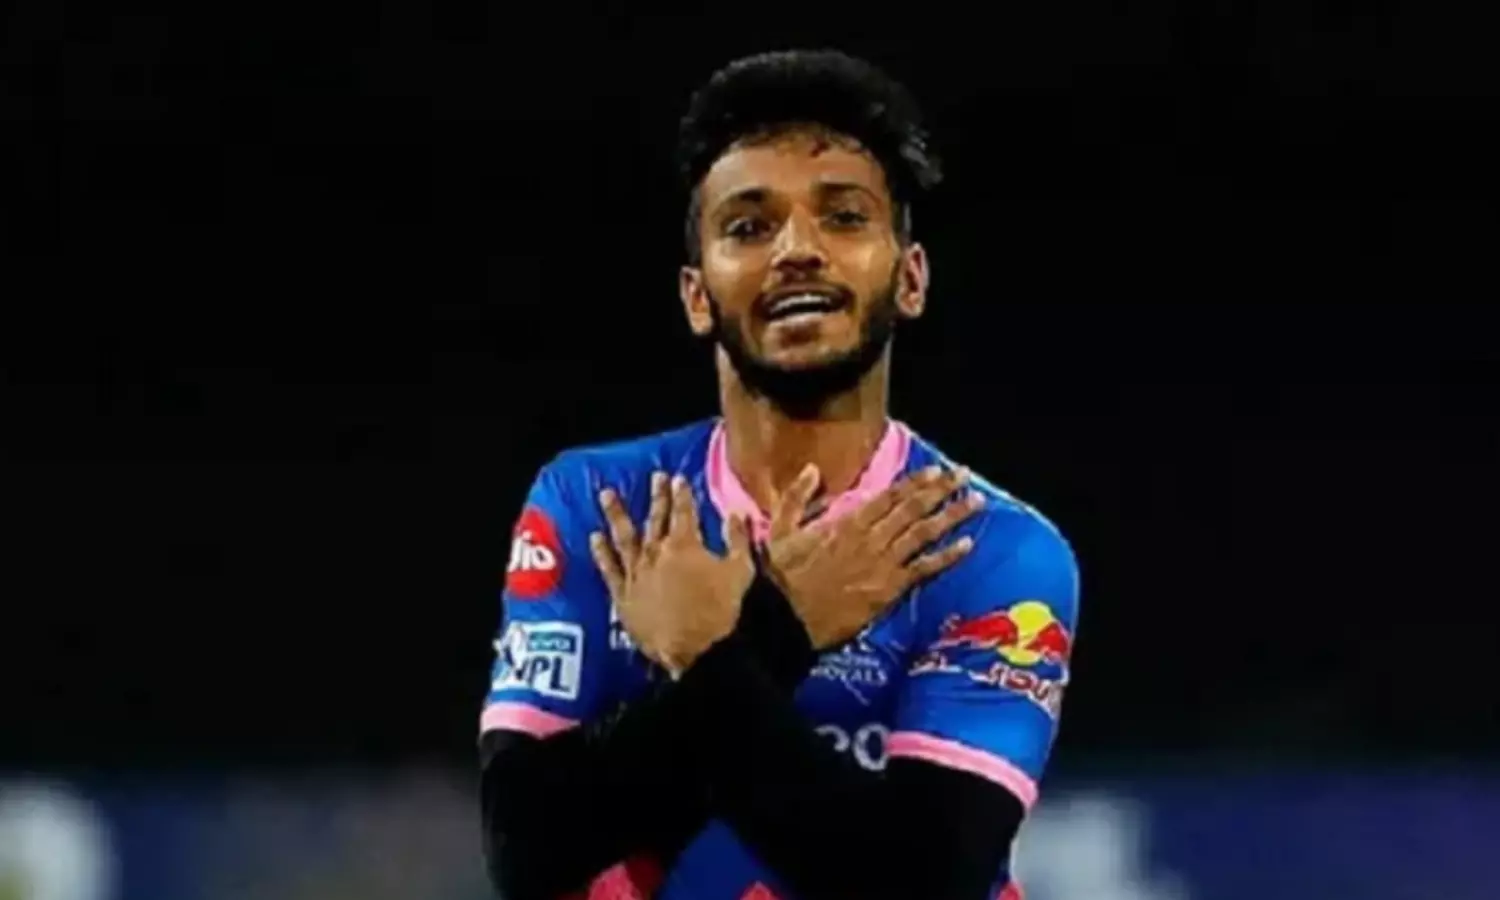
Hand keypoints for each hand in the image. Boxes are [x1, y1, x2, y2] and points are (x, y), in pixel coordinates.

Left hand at [590, 472, 755, 676]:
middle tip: (654, 476)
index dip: (682, 493)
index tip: (678, 477)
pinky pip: (608, 568)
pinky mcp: (622, 594)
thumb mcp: (740, 572)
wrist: (691, 650)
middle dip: (656, 496)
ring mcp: (636, 572)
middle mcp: (656, 552)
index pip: (684, 511)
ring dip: (616, 513)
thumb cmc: (718, 611)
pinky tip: (594, 536)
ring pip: (623, 536)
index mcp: (685, 545)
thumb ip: (737, 539)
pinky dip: (601, 551)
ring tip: (606, 493)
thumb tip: (736, 513)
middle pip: (655, 518)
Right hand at [763, 464, 982, 649]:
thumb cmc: (780, 577)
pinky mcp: (887, 591)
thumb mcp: (779, 530)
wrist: (784, 618)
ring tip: (975, 502)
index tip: (936, 470)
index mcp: (846, 521)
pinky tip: (967, 545)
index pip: (888, 496)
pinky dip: (947, 556)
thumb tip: (812, 469)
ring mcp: (882, 564)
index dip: (915, 482)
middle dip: (942, 490)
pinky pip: (924, 570)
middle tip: (964, 475)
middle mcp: (870, 538)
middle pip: (913, 508)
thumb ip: (796, 497)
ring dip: (952, 516)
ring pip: (924, 533)